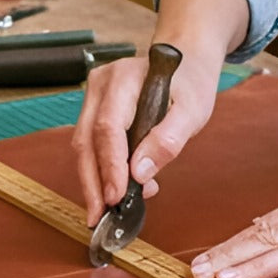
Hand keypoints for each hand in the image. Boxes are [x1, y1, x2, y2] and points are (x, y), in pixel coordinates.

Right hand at [72, 44, 221, 221]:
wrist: (187, 61)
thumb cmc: (191, 82)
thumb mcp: (193, 110)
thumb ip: (168, 139)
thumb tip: (140, 173)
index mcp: (125, 77)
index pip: (108, 126)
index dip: (110, 166)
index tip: (116, 197)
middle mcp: (102, 84)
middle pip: (87, 140)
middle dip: (93, 182)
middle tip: (101, 216)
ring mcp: (95, 95)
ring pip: (84, 145)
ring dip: (95, 180)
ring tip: (112, 208)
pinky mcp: (95, 108)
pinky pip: (92, 143)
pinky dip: (102, 169)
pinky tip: (119, 188)